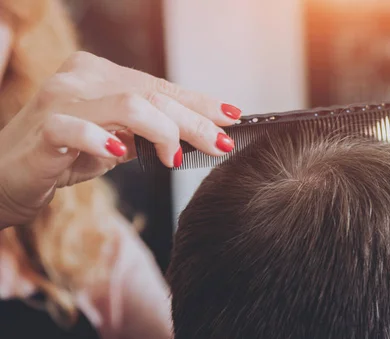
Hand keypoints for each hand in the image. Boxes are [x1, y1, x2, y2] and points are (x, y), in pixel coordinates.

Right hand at [0, 51, 239, 227]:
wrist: (2, 176)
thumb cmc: (61, 156)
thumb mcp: (114, 139)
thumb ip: (147, 131)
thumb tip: (198, 134)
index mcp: (99, 74)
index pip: (160, 87)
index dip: (199, 103)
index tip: (231, 118)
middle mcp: (81, 78)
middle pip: (153, 95)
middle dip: (195, 122)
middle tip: (220, 145)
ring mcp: (60, 100)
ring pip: (129, 105)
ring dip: (164, 131)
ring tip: (176, 158)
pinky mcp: (42, 129)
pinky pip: (76, 129)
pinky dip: (103, 141)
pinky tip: (121, 154)